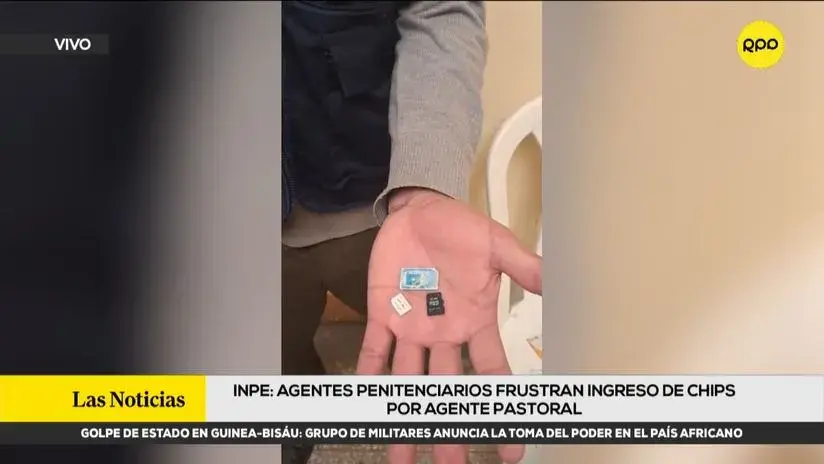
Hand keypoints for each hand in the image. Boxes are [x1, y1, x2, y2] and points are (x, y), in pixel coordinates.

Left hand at [356, 188, 541, 463]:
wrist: (419, 210)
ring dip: (405, 416)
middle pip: (447, 391)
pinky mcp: (383, 314)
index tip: (510, 449)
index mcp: (475, 322)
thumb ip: (522, 267)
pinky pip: (374, 350)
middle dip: (448, 428)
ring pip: (409, 381)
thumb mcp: (496, 245)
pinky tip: (366, 402)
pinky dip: (368, 374)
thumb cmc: (460, 229)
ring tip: (402, 457)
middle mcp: (444, 334)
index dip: (500, 411)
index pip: (492, 375)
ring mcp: (412, 327)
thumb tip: (553, 284)